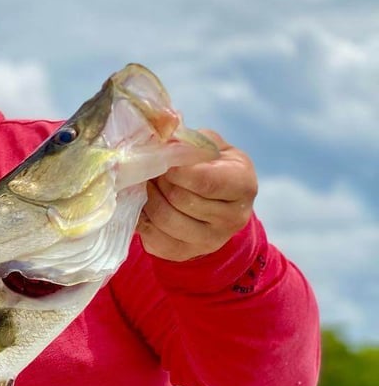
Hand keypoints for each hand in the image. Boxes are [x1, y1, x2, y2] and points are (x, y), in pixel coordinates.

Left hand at [137, 131, 257, 261]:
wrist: (214, 205)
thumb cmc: (210, 167)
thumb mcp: (208, 147)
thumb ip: (188, 141)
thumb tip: (162, 132)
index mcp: (243, 186)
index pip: (204, 181)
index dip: (176, 168)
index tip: (162, 159)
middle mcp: (232, 218)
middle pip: (180, 199)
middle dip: (158, 180)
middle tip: (150, 169)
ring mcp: (209, 241)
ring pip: (164, 218)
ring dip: (147, 197)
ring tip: (146, 183)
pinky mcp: (184, 253)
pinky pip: (152, 236)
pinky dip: (142, 216)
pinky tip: (143, 203)